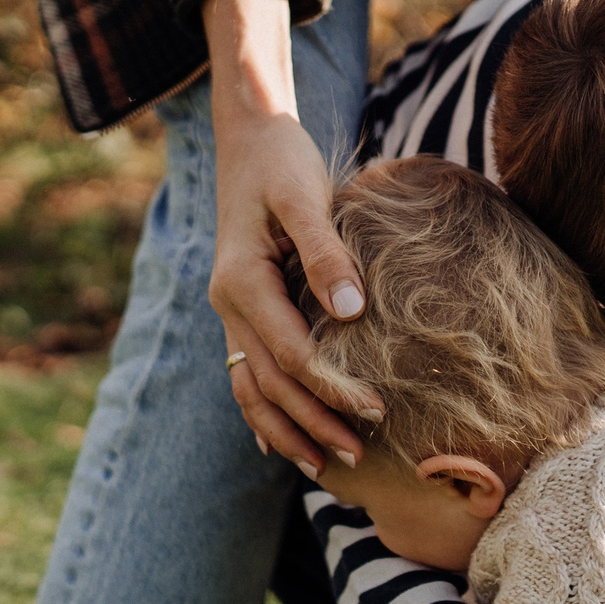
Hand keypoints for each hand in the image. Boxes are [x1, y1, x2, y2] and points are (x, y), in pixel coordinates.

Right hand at [203, 0, 377, 470]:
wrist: (249, 138)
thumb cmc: (283, 161)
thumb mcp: (305, 195)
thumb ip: (326, 252)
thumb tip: (352, 311)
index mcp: (242, 280)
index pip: (290, 353)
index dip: (331, 387)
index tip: (376, 409)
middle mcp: (228, 303)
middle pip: (269, 382)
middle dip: (313, 422)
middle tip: (360, 455)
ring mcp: (230, 310)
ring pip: (251, 387)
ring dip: (286, 429)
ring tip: (326, 465)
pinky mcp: (242, 309)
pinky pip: (245, 372)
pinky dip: (263, 411)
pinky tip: (282, 443)